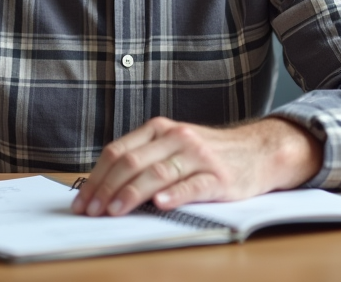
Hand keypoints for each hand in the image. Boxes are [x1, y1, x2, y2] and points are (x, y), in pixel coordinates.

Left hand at [71, 116, 322, 216]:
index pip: (118, 152)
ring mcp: (198, 156)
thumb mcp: (173, 146)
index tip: (82, 200)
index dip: (96, 177)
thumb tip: (103, 187)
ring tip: (114, 211)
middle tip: (92, 211)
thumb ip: (144, 158)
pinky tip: (159, 204)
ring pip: (157, 173)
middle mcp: (176, 137)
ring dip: (130, 194)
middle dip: (106, 189)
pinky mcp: (218, 177)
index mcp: (159, 129)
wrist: (258, 151)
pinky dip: (174, 195)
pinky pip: (192, 185)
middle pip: (132, 162)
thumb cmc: (209, 154)